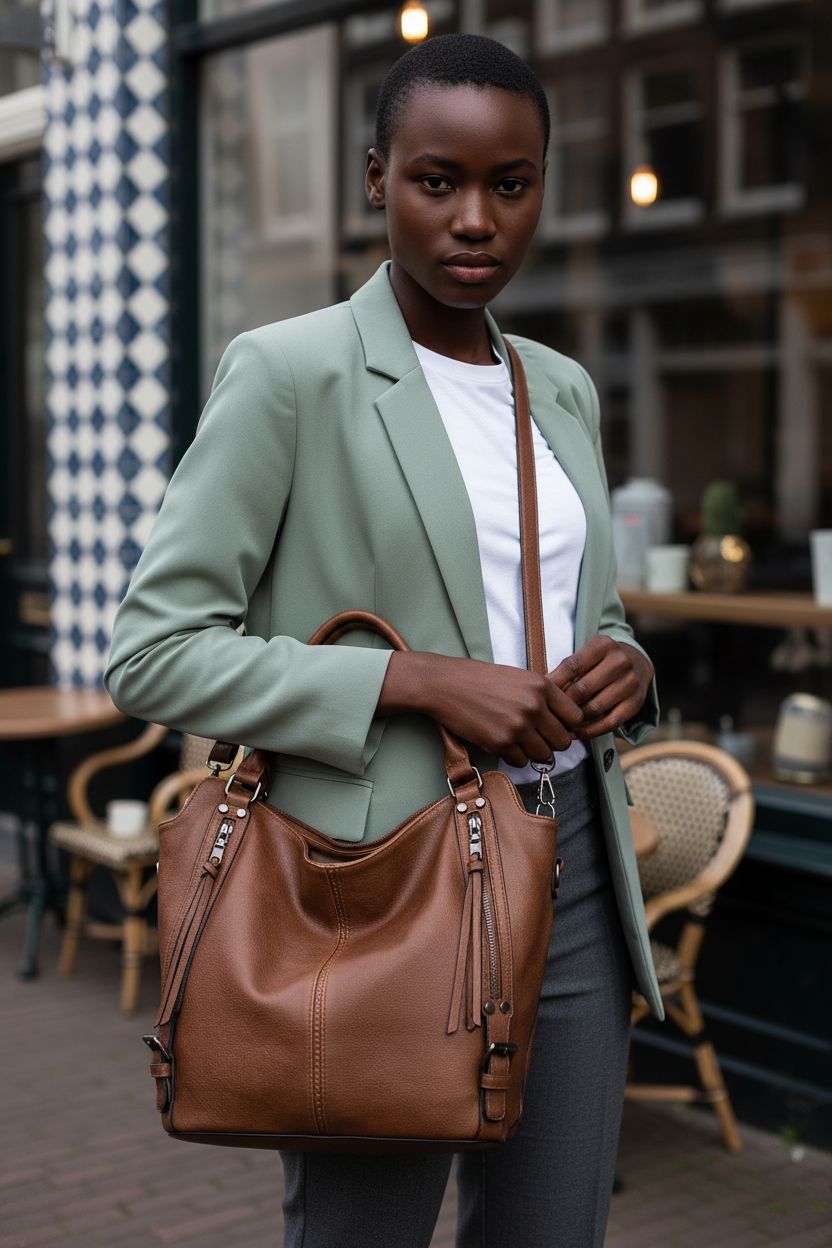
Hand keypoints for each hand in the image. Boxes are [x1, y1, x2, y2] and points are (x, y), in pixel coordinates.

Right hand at [378, 651, 584, 768]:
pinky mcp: (500, 743)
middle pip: (563, 741)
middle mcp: (534, 706)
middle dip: (552, 743)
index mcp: (541, 686)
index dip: (568, 725)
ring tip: (519, 741)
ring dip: (533, 752)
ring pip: (543, 755)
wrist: (445, 685)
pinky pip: (520, 761)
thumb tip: (564, 720)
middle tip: (538, 738)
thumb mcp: (518, 677)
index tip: (557, 727)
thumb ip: (542, 695)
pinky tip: (503, 743)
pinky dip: (514, 757)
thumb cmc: (480, 679)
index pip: (575, 717)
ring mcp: (517, 726)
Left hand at [548, 637, 652, 740]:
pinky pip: (609, 723)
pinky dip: (590, 731)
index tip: (539, 694)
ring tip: (559, 723)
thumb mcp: (586, 655)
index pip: (572, 666)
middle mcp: (620, 661)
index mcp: (603, 645)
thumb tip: (540, 688)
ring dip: (575, 718)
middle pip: (583, 689)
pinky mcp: (635, 703)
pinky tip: (576, 733)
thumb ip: (566, 669)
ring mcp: (630, 683)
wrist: (637, 663)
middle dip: (563, 703)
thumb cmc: (601, 661)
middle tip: (548, 713)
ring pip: (595, 708)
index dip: (554, 683)